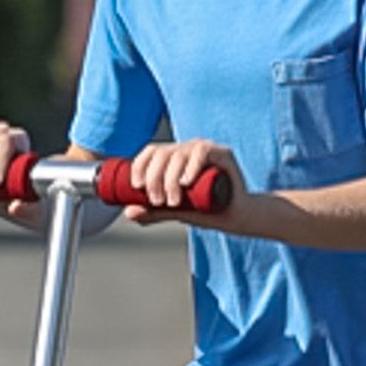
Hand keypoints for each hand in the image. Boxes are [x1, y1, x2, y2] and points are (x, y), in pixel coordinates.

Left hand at [124, 139, 242, 223]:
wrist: (236, 217)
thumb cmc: (207, 210)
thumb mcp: (176, 211)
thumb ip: (153, 212)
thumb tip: (128, 213)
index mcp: (175, 157)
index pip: (152, 151)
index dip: (140, 165)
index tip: (136, 186)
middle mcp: (188, 149)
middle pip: (162, 153)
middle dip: (154, 177)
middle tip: (157, 201)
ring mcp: (206, 149)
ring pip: (179, 154)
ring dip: (170, 178)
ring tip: (172, 201)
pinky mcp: (223, 154)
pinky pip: (202, 152)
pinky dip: (191, 166)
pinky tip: (186, 182)